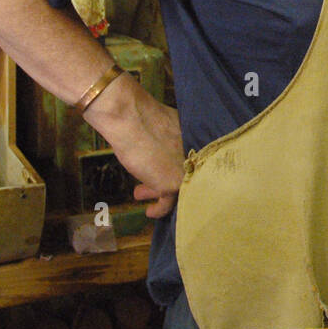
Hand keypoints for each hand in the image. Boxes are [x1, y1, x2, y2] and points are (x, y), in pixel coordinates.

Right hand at [87, 81, 185, 218]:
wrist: (130, 118)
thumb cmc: (141, 117)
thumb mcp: (161, 129)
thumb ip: (168, 140)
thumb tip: (161, 146)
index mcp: (195, 140)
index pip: (190, 160)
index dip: (176, 166)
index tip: (162, 169)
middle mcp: (197, 156)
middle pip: (183, 173)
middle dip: (164, 177)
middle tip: (149, 182)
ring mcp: (187, 170)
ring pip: (177, 188)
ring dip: (157, 191)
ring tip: (141, 193)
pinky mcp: (175, 183)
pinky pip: (169, 202)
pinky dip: (160, 208)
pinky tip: (150, 211)